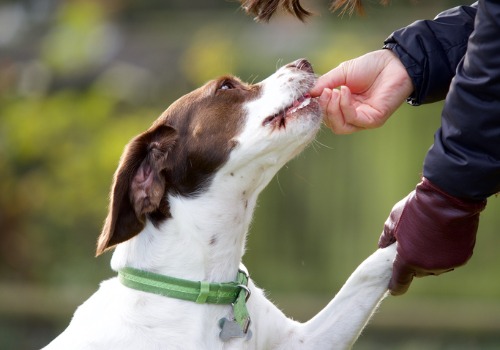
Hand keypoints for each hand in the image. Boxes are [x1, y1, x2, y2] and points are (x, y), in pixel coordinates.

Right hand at [310, 49, 412, 133]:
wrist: (394, 62)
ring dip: (333, 110)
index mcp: (345, 106)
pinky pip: (353, 120)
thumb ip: (325, 83)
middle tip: (324, 92)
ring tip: (333, 92)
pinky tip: (344, 91)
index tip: (312, 93)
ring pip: (340, 126)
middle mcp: (354, 115)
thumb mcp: (341, 73)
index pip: (326, 115)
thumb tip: (308, 93)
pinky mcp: (373, 120)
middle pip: (331, 123)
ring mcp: (363, 120)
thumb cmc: (371, 67)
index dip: (318, 106)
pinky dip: (345, 106)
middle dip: (324, 108)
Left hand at [378, 178, 486, 295]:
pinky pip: (448, 260)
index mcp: (408, 260)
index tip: (393, 287)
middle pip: (417, 271)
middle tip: (411, 244)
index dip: (395, 285)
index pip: (399, 282)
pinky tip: (442, 237)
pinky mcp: (461, 259)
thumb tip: (381, 246)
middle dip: (412, 261)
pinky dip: (444, 252)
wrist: (448, 198)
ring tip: (427, 237)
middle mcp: (428, 267)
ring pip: (434, 266)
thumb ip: (386, 237)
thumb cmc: (416, 209)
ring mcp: (446, 264)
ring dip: (429, 257)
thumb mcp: (393, 220)